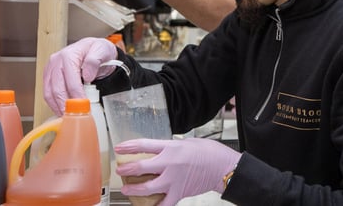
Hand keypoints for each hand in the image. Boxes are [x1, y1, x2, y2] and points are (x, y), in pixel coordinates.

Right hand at [43, 37, 117, 114]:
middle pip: (56, 89)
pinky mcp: (49, 76)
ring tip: (69, 116)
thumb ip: (94, 61)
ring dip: (58, 106)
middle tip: (75, 116)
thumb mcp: (102, 51)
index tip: (83, 106)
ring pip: (49, 93)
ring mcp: (50, 69)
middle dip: (65, 105)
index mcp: (68, 55)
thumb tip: (87, 75)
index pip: (71, 81)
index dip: (76, 96)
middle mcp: (56, 61)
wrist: (94, 48)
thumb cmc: (98, 50)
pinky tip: (63, 109)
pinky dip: (54, 103)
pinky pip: (48, 93)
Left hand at [115, 138, 241, 203]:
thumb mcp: (186, 143)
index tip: (119, 148)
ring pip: (147, 188)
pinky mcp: (179, 192)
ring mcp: (173, 179)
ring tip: (127, 189)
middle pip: (141, 167)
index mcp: (171, 147)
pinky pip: (164, 204)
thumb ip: (171, 148)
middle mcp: (170, 163)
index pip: (144, 145)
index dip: (129, 147)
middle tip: (120, 170)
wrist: (223, 166)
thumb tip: (158, 151)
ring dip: (134, 190)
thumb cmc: (208, 152)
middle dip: (127, 170)